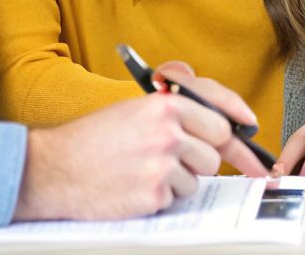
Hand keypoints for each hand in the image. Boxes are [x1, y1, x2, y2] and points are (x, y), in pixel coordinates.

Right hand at [14, 92, 244, 220]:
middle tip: (175, 162)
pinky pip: (175, 199)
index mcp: (164, 106)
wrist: (52, 169)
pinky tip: (132, 187)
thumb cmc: (91, 140)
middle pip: (214, 153)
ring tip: (142, 172)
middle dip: (200, 160)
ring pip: (197, 179)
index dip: (237, 131)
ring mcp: (162, 165)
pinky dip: (158, 198)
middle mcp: (167, 133)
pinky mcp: (154, 195)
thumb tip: (220, 127)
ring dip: (177, 181)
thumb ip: (175, 113)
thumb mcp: (133, 110)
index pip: (220, 118)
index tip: (252, 140)